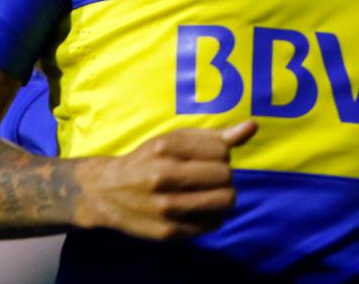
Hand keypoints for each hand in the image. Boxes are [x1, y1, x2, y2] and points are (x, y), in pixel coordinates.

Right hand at [74, 121, 256, 239]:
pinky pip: (213, 223)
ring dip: (223, 196)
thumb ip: (215, 135)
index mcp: (166, 147)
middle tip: (208, 177)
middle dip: (223, 175)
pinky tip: (196, 209)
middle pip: (226, 175)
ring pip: (224, 200)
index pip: (222, 150)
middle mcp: (163, 176)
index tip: (208, 157)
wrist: (106, 192)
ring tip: (209, 193)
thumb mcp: (174, 140)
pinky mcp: (167, 231)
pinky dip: (212, 216)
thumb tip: (252, 127)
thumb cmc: (148, 159)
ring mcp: (165, 206)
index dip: (221, 154)